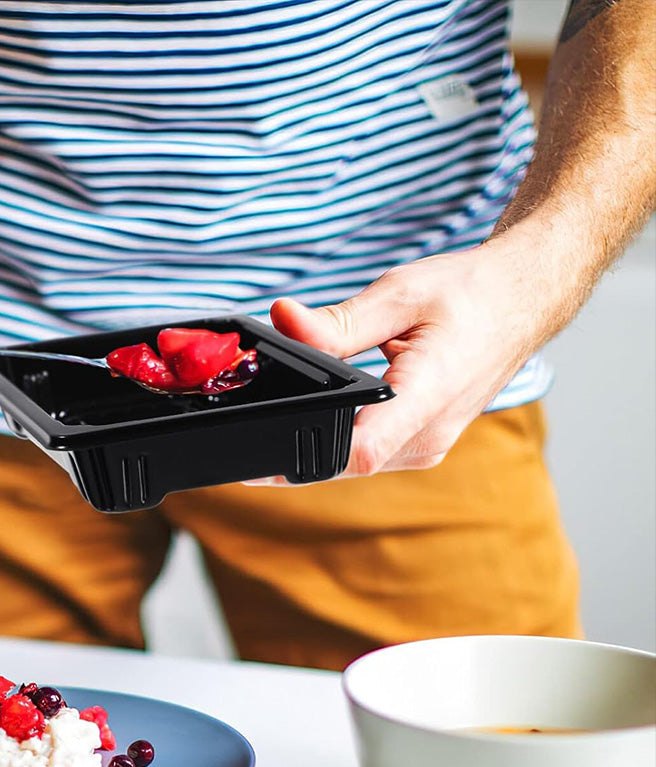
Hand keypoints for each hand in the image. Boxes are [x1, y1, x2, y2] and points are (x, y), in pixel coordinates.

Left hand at [260, 240, 543, 478]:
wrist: (522, 302)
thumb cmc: (470, 295)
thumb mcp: (399, 295)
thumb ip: (338, 321)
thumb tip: (283, 321)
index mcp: (429, 395)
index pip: (362, 450)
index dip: (305, 460)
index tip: (264, 453)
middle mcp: (430, 434)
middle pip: (345, 464)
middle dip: (294, 453)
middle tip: (251, 434)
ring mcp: (428, 446)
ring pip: (354, 464)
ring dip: (318, 447)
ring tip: (285, 418)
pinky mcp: (422, 446)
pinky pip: (369, 455)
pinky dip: (340, 440)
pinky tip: (322, 418)